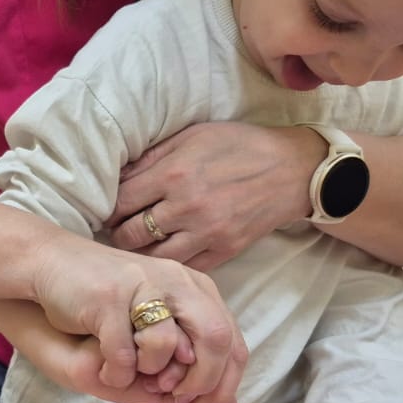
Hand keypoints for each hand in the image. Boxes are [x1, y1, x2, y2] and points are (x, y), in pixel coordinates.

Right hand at [21, 233, 245, 402]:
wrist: (51, 262)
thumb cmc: (107, 300)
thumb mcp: (156, 324)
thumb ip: (190, 360)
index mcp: (195, 287)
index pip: (232, 341)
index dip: (223, 384)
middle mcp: (177, 280)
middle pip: (216, 339)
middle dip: (200, 383)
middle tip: (176, 402)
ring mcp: (143, 285)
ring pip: (167, 346)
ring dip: (149, 373)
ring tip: (130, 371)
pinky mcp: (109, 297)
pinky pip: (123, 354)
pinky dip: (115, 374)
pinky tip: (106, 371)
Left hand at [108, 122, 319, 270]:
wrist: (293, 170)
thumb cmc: (239, 146)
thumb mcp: (192, 136)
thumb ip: (153, 156)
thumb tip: (118, 175)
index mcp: (174, 175)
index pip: (120, 201)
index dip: (109, 206)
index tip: (110, 207)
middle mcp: (187, 207)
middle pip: (130, 234)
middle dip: (119, 231)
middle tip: (119, 227)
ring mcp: (207, 233)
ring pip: (153, 256)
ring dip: (141, 251)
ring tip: (140, 241)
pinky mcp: (224, 251)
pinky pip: (184, 267)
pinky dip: (171, 262)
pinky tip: (167, 251)